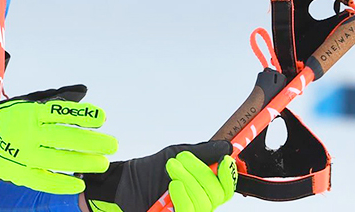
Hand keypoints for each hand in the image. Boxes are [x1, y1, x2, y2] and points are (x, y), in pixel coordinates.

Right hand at [0, 87, 116, 193]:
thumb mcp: (23, 105)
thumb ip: (51, 104)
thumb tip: (81, 96)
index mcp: (29, 113)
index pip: (62, 113)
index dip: (84, 115)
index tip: (103, 117)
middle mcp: (27, 133)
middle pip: (66, 138)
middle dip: (93, 142)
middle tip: (112, 144)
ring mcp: (22, 154)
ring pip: (59, 160)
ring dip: (84, 162)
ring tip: (102, 162)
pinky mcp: (17, 172)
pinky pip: (43, 180)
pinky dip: (62, 183)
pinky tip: (79, 182)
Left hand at [83, 141, 234, 211]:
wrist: (125, 183)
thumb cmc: (148, 172)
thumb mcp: (176, 154)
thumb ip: (202, 152)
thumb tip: (226, 148)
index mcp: (202, 185)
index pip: (226, 186)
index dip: (229, 174)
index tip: (224, 161)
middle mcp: (199, 200)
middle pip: (217, 192)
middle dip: (200, 171)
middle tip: (181, 160)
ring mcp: (189, 210)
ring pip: (204, 200)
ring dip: (187, 179)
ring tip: (171, 168)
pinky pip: (190, 210)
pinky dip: (182, 194)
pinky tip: (173, 185)